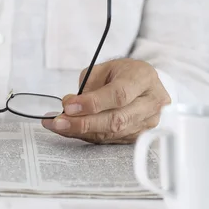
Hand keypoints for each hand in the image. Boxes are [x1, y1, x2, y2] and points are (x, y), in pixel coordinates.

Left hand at [42, 58, 170, 143]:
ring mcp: (147, 122)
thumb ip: (88, 86)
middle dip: (83, 123)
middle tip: (58, 122)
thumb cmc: (123, 73)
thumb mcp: (105, 69)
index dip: (92, 103)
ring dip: (81, 131)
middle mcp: (151, 102)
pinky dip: (87, 135)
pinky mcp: (138, 135)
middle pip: (116, 119)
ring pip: (111, 133)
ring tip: (58, 126)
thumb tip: (70, 106)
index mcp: (143, 78)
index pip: (118, 95)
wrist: (144, 83)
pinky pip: (110, 140)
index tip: (68, 106)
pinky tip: (71, 130)